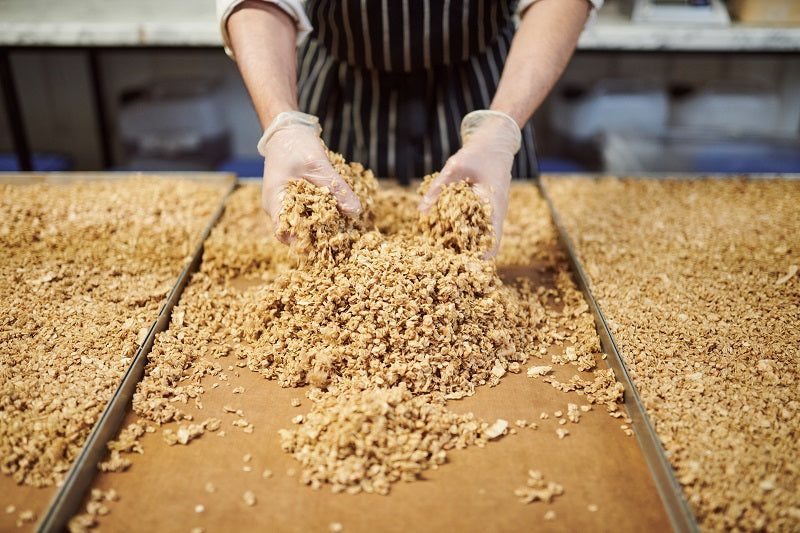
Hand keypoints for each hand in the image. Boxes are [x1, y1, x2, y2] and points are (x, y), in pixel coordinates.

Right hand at [258, 111, 361, 242]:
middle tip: (341, 240)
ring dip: (321, 225)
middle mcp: (277, 206)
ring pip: (303, 222)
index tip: (325, 245)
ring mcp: (285, 202)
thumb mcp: (318, 165)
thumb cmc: (296, 145)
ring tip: (343, 229)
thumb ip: (337, 189)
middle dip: (317, 236)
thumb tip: (356, 212)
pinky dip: (321, 214)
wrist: (287, 130)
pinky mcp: (295, 198)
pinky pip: (307, 211)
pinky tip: (338, 213)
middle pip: (295, 231)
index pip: (284, 233)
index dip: (303, 243)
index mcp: (275, 201)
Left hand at [418, 110, 520, 256]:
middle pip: (485, 245)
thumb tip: (421, 213)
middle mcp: (495, 213)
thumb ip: (438, 190)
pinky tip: (444, 235)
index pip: (491, 241)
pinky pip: (477, 226)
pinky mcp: (486, 209)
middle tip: (446, 266)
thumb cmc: (477, 152)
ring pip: (481, 237)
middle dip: (468, 255)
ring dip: (465, 246)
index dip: (479, 257)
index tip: (463, 267)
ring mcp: (492, 212)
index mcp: (493, 205)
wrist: (495, 141)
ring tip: (442, 255)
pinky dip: (464, 232)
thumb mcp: (454, 167)